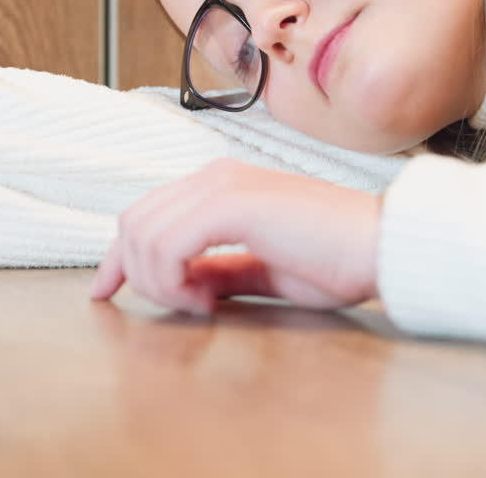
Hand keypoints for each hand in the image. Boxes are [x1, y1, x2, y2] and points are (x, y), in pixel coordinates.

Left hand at [89, 158, 382, 313]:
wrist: (381, 245)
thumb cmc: (338, 259)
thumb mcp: (265, 272)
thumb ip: (221, 272)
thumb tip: (186, 285)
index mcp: (223, 185)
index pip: (146, 213)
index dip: (117, 257)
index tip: (104, 294)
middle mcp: (215, 177)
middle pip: (133, 221)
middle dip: (132, 272)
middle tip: (174, 308)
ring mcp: (222, 186)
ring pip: (143, 233)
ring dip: (159, 282)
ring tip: (201, 305)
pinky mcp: (231, 205)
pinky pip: (167, 244)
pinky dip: (172, 280)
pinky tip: (206, 300)